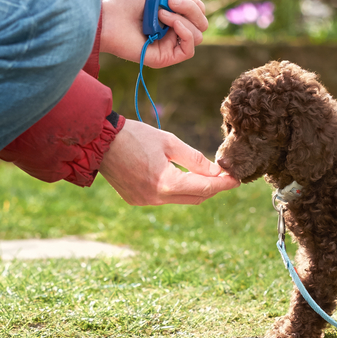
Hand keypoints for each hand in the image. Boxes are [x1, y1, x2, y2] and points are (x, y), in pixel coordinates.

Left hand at [99, 0, 207, 67]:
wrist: (108, 17)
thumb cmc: (126, 3)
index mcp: (171, 18)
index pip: (198, 14)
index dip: (194, 4)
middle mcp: (172, 33)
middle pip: (201, 24)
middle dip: (192, 9)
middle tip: (171, 1)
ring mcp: (169, 46)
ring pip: (197, 35)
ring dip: (183, 19)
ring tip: (161, 14)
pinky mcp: (164, 58)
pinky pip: (188, 50)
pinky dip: (185, 33)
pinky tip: (170, 23)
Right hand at [99, 120, 238, 205]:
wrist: (100, 142)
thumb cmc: (135, 136)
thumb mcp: (169, 142)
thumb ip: (195, 159)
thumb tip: (216, 171)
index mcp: (166, 183)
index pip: (205, 188)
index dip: (223, 184)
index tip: (236, 179)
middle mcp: (156, 198)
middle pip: (195, 198)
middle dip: (211, 188)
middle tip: (224, 176)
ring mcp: (145, 201)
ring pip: (180, 200)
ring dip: (194, 189)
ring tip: (204, 174)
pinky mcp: (136, 200)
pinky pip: (164, 198)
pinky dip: (175, 190)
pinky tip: (177, 176)